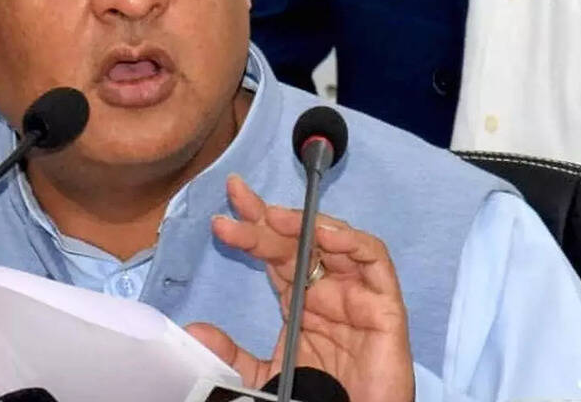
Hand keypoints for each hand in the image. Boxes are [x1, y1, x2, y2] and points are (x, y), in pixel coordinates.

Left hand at [186, 174, 413, 401]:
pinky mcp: (385, 305)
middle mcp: (327, 288)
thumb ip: (232, 354)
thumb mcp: (265, 374)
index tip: (222, 217)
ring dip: (305, 223)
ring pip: (335, 241)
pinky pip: (374, 261)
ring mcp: (357, 293)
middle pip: (298, 240)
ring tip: (274, 216)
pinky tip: (323, 234)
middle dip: (267, 216)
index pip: (273, 253)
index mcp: (300, 298)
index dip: (250, 231)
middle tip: (237, 199)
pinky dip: (352, 242)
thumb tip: (195, 331)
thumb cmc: (322, 397)